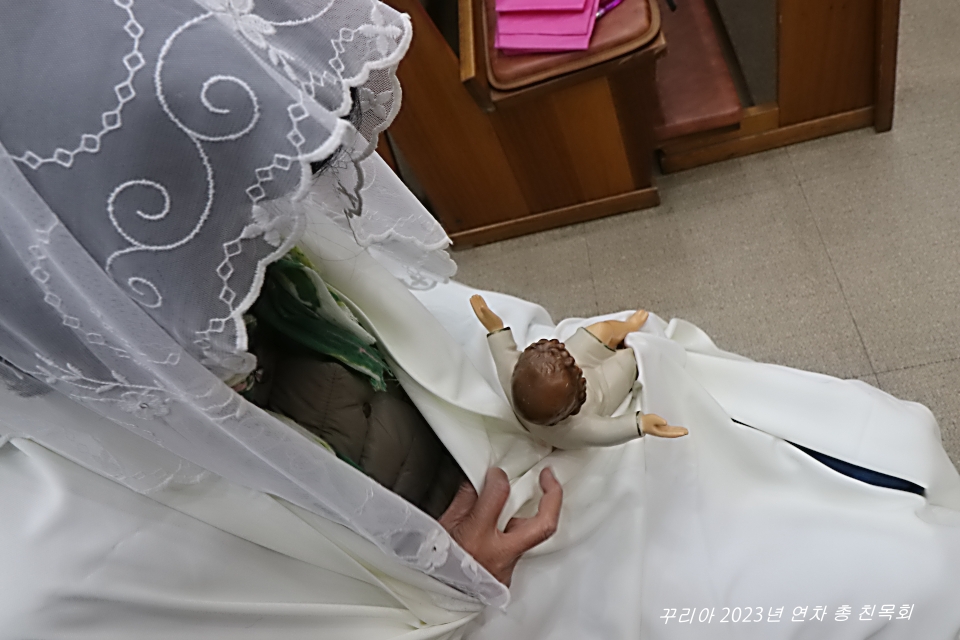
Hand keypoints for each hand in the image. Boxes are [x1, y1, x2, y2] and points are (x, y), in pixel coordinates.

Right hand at [439, 467, 561, 585]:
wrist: (439, 597)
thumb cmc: (437, 565)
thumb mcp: (443, 527)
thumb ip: (465, 501)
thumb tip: (479, 482)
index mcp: (477, 537)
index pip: (498, 496)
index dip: (499, 478)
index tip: (496, 474)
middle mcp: (499, 554)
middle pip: (543, 524)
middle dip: (553, 496)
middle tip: (548, 477)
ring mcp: (510, 567)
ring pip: (535, 536)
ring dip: (533, 513)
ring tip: (530, 496)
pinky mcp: (511, 574)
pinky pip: (522, 546)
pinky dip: (518, 531)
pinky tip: (508, 525)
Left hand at [470, 295, 504, 332]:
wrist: (498, 330)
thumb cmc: (494, 324)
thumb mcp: (490, 316)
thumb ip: (485, 311)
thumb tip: (481, 306)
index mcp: (480, 315)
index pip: (476, 307)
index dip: (474, 302)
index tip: (472, 297)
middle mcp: (481, 315)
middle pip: (477, 306)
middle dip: (476, 301)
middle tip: (474, 296)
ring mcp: (485, 316)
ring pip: (481, 307)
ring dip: (479, 303)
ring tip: (478, 298)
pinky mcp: (489, 316)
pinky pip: (485, 309)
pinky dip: (484, 305)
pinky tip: (484, 304)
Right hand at [640, 413, 687, 437]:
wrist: (640, 423)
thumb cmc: (645, 421)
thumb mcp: (652, 419)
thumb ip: (659, 421)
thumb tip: (665, 423)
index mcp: (660, 432)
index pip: (671, 433)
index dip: (678, 433)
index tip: (684, 433)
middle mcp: (662, 432)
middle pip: (673, 433)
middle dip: (680, 432)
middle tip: (687, 432)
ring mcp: (662, 430)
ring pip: (672, 431)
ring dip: (678, 431)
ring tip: (685, 430)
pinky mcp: (661, 428)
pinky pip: (670, 429)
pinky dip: (675, 429)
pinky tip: (678, 428)